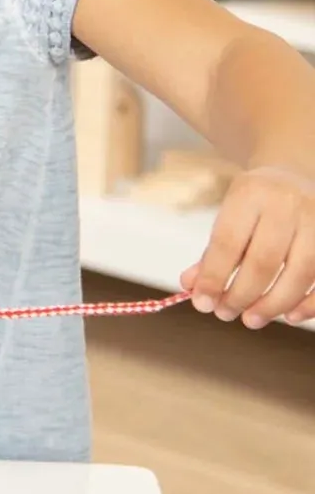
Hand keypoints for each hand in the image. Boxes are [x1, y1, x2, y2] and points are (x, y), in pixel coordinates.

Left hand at [181, 166, 314, 327]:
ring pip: (300, 273)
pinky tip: (290, 315)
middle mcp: (287, 204)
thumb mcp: (230, 214)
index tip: (201, 302)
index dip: (213, 276)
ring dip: (274, 304)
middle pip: (264, 261)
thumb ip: (212, 252)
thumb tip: (191, 286)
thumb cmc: (257, 202)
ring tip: (251, 319)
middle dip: (241, 295)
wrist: (296, 174)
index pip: (228, 242)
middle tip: (225, 314)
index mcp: (250, 193)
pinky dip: (309, 303)